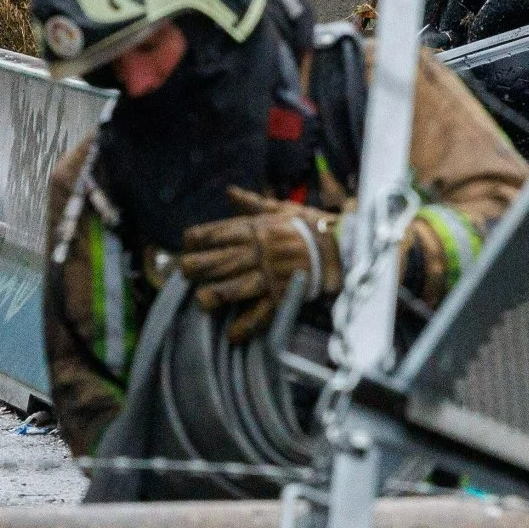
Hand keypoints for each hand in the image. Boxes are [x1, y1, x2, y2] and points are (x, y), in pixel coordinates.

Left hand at [178, 188, 342, 342]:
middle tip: (183, 271)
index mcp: (259, 229)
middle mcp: (262, 251)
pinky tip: (232, 335)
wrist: (345, 247)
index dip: (202, 237)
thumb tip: (229, 192)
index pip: (223, 232)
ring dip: (218, 293)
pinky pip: (263, 313)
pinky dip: (248, 326)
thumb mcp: (283, 209)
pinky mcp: (284, 295)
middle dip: (201, 265)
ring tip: (201, 300)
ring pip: (239, 285)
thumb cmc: (313, 226)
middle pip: (224, 259)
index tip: (186, 242)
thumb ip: (253, 204)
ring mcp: (272, 275)